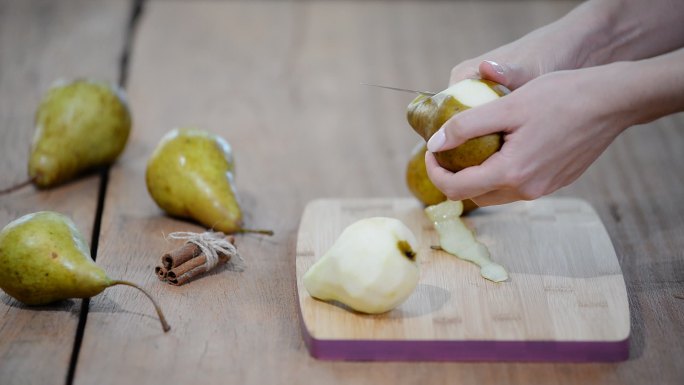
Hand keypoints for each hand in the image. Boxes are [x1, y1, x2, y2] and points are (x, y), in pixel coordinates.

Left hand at [425, 65, 630, 205]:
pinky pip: (517, 186)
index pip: (457, 189)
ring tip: (474, 147)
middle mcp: (527, 190)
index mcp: (512, 173)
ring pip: (496, 193)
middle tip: (448, 149)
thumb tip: (435, 143)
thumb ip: (467, 126)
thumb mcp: (507, 105)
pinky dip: (502, 173)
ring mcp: (543, 189)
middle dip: (455, 176)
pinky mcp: (555, 183)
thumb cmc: (560, 96)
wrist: (612, 101)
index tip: (432, 151)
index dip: (435, 172)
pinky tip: (505, 147)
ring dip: (478, 176)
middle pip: (474, 196)